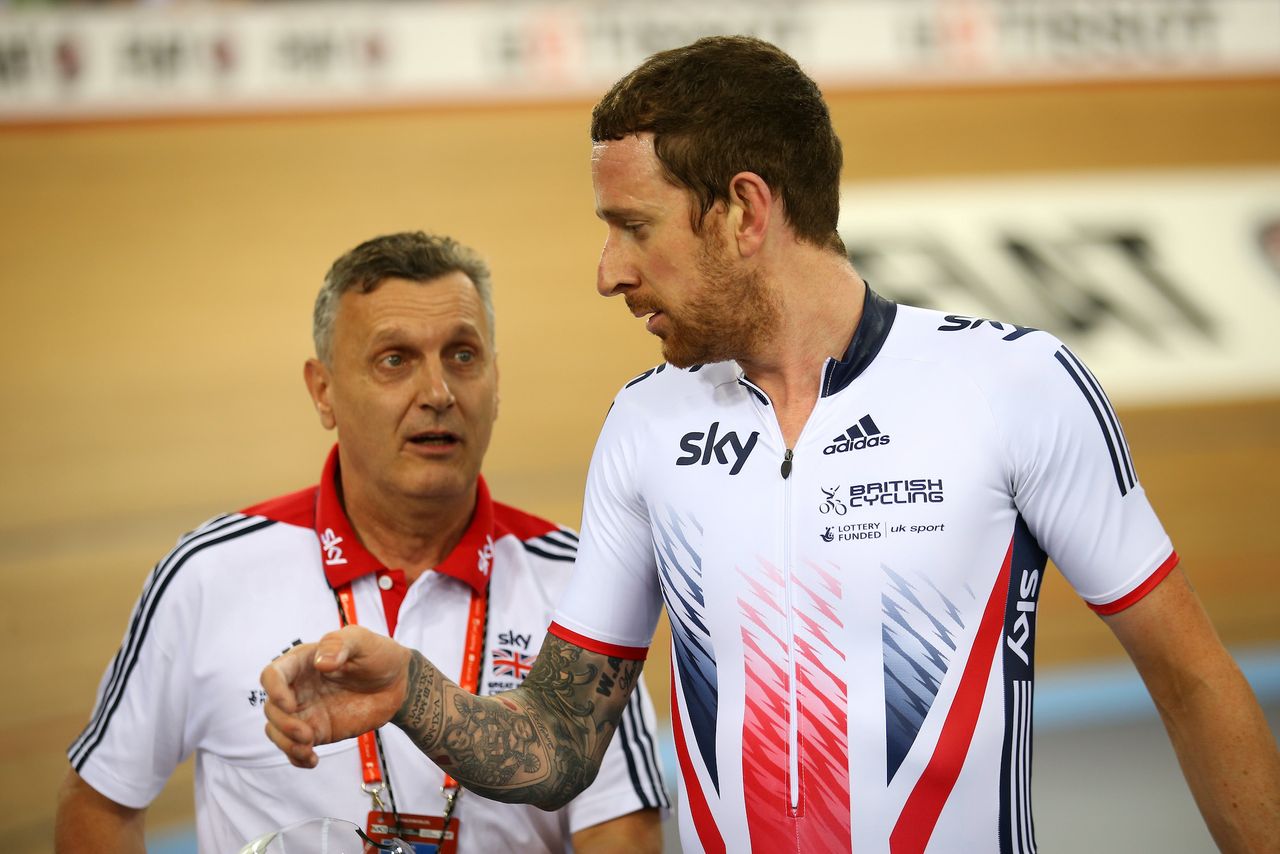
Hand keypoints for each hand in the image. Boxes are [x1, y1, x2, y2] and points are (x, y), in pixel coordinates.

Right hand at [261, 625, 411, 767]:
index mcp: (302, 662)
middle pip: (271, 708)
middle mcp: (298, 687)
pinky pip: (295, 747)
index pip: (272, 675)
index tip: (290, 704)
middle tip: (307, 734)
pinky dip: (297, 757)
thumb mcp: (362, 640)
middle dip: (283, 724)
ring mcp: (306, 711)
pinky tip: (312, 760)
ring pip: (277, 730)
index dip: (274, 690)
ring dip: (286, 744)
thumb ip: (340, 644)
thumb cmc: (377, 655)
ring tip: (308, 750)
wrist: (397, 682)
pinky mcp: (317, 730)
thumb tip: (321, 663)